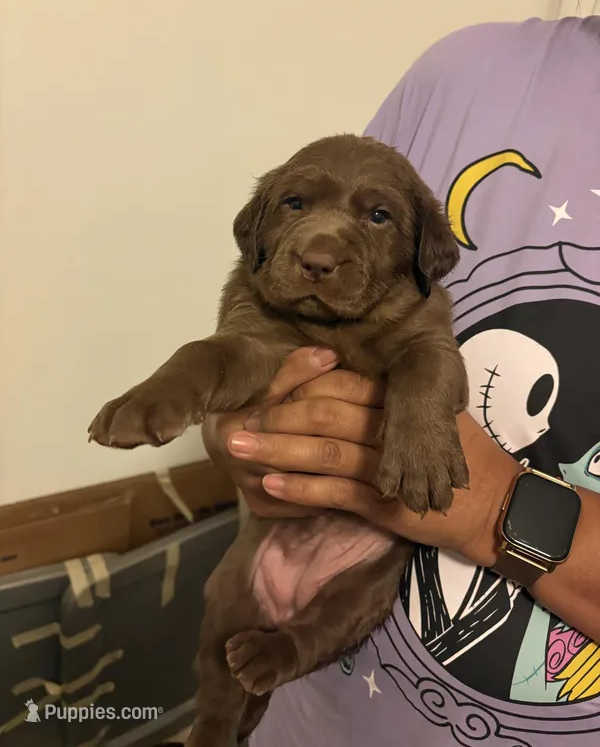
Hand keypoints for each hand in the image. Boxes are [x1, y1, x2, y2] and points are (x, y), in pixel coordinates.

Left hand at [203, 346, 517, 562]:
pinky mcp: (388, 503)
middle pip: (323, 413)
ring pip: (324, 451)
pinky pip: (336, 492)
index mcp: (396, 399)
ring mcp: (390, 464)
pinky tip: (270, 485)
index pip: (338, 383)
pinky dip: (301, 488)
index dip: (295, 386)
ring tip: (238, 449)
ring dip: (276, 449)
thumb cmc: (445, 455)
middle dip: (275, 417)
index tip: (259, 392)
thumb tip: (314, 393)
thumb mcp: (414, 418)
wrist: (489, 504)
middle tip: (234, 422)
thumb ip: (372, 405)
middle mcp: (391, 425)